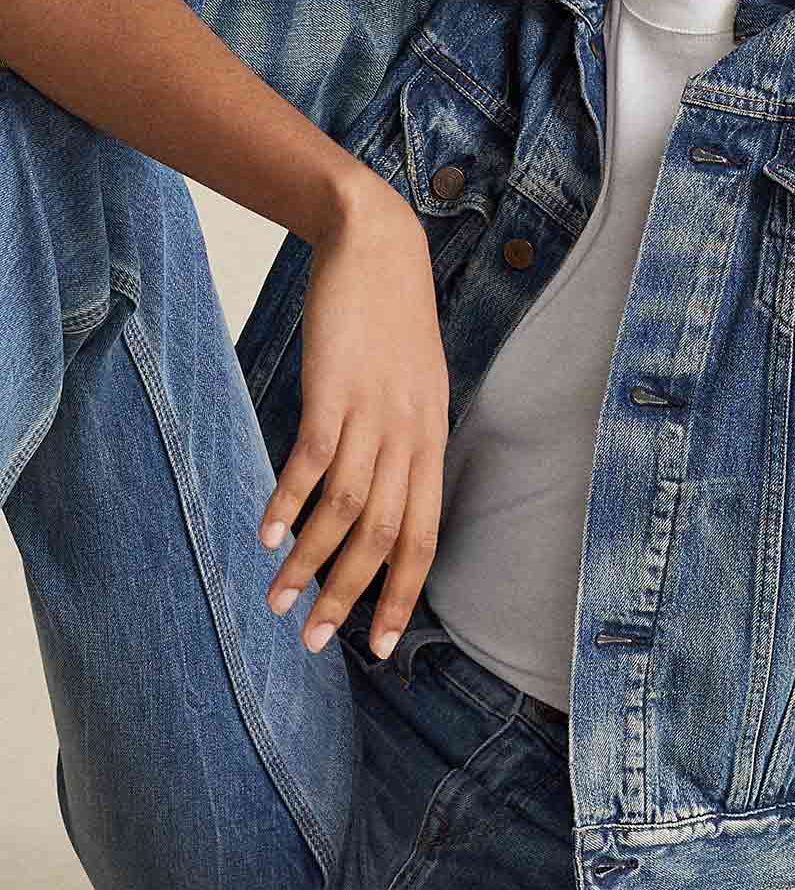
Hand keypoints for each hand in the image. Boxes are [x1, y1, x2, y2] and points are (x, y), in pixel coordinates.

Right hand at [258, 174, 449, 658]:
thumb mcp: (414, 389)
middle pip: (384, 538)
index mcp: (433, 441)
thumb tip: (377, 504)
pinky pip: (311, 463)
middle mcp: (411, 437)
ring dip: (309, 563)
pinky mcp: (333, 391)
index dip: (404, 594)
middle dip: (350, 598)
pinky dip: (288, 504)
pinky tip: (266, 534)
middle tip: (315, 642)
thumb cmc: (390, 323)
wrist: (378, 244)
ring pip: (345, 511)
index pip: (425, 536)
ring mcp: (373, 414)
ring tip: (278, 601)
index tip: (381, 645)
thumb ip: (403, 445)